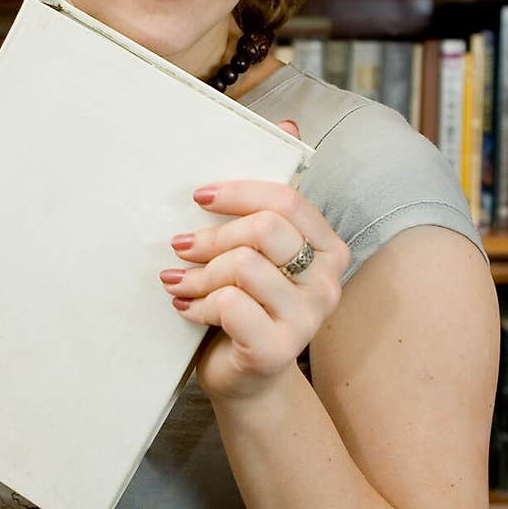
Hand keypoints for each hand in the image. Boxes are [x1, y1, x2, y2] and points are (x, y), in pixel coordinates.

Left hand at [159, 121, 349, 402]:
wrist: (247, 383)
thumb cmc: (246, 309)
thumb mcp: (257, 251)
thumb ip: (268, 200)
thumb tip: (287, 125)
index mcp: (328, 249)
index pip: (287, 200)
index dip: (237, 192)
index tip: (199, 197)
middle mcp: (328, 282)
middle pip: (265, 229)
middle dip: (212, 235)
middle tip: (179, 246)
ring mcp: (308, 318)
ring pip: (243, 266)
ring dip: (198, 273)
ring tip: (179, 282)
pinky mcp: (279, 348)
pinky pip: (230, 305)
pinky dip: (198, 304)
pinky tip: (187, 311)